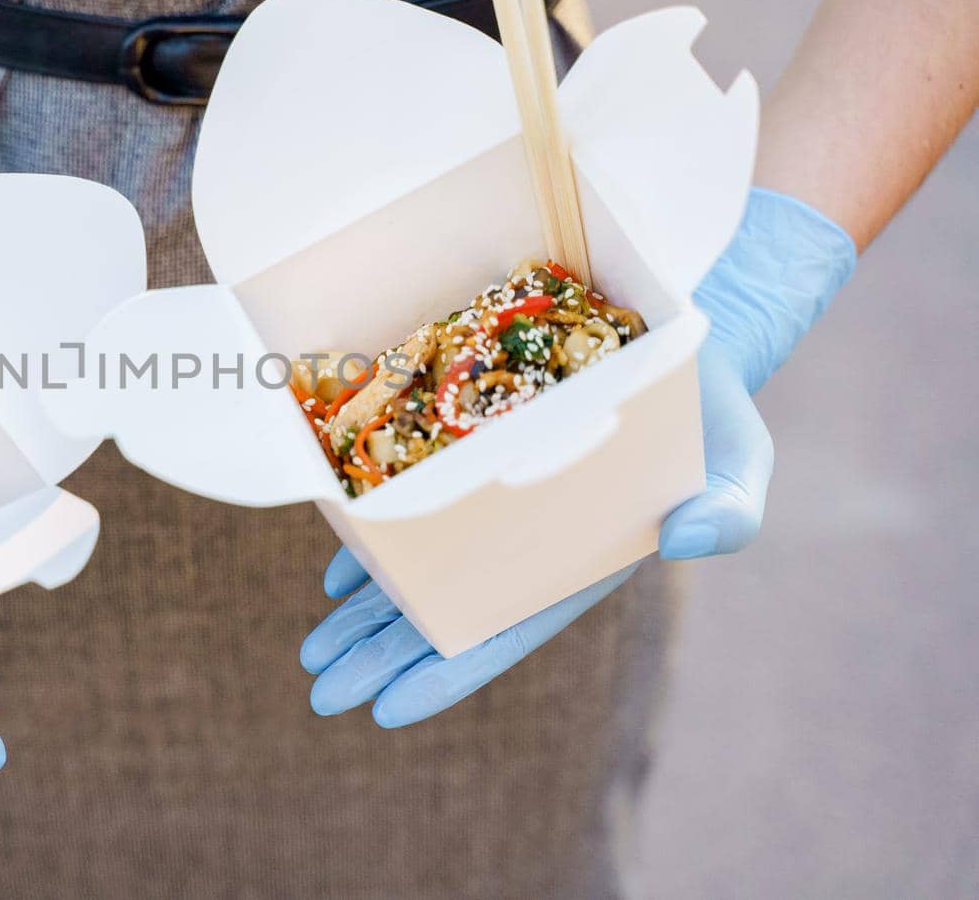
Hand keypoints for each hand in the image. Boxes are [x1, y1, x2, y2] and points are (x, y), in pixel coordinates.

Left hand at [300, 189, 857, 726]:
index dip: (446, 672)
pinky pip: (410, 509)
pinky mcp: (471, 454)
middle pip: (442, 608)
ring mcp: (494, 503)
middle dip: (382, 651)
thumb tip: (689, 541)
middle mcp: (526, 544)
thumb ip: (730, 510)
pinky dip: (375, 544)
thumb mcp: (740, 463)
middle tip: (321, 690)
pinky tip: (337, 576)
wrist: (688, 345)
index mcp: (575, 562)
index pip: (502, 631)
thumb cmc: (716, 416)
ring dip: (366, 610)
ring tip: (315, 651)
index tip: (385, 710)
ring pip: (419, 567)